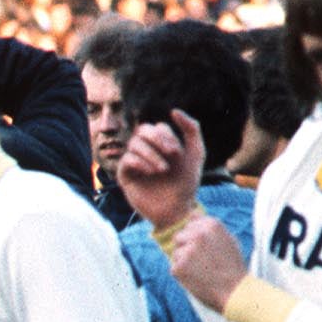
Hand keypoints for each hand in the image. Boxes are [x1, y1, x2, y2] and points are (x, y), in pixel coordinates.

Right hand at [117, 109, 205, 230]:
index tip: (178, 154)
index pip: (157, 127)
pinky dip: (140, 163)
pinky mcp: (125, 176)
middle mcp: (145, 151)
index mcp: (160, 145)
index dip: (167, 137)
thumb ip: (192, 129)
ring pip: (134, 144)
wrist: (177, 210)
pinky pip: (126, 160)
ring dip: (151, 154)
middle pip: (142, 130)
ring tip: (163, 170)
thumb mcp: (196, 153)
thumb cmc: (187, 183)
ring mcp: (134, 163)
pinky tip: (151, 173)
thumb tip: (174, 111)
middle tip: (172, 155)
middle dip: (157, 139)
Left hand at [167, 214, 247, 314]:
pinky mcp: (178, 267)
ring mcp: (187, 250)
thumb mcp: (228, 239)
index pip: (190, 224)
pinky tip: (197, 279)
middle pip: (179, 237)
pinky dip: (182, 275)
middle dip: (186, 248)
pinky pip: (174, 268)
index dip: (195, 238)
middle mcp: (198, 234)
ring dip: (184, 262)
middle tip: (202, 262)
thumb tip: (192, 213)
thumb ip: (209, 226)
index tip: (205, 249)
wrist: (235, 292)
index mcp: (211, 224)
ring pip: (176, 253)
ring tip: (202, 271)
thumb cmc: (232, 267)